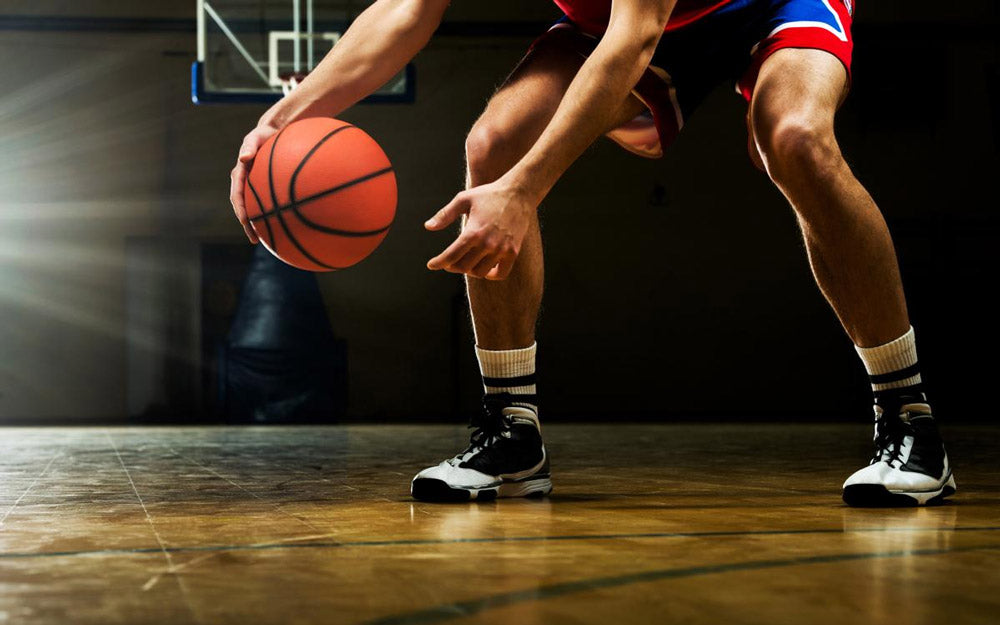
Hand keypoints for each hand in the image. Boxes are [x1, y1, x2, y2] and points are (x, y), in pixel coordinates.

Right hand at [229, 123, 279, 243]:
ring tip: (266, 240)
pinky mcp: (263, 188)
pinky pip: (266, 203)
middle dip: (247, 224)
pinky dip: (271, 215)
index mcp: (239, 174)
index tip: (245, 222)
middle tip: (254, 239)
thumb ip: (249, 145)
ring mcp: (253, 187)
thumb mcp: (255, 136)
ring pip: (253, 209)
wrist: (272, 133)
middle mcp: (244, 183)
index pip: (236, 195)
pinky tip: (282, 225)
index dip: (240, 210)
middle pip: (243, 208)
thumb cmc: (264, 135)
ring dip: (257, 224)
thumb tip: (244, 157)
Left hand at [425, 180, 536, 279]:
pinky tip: (485, 269)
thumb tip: (428, 227)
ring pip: (480, 272)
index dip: (439, 262)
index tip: (432, 265)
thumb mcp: (463, 199)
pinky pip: (500, 273)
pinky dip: (491, 275)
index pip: (451, 255)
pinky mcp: (513, 252)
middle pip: (464, 266)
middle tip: (449, 262)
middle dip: (452, 266)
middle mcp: (488, 244)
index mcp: (473, 232)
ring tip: (466, 262)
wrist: (518, 193)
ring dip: (469, 270)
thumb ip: (445, 215)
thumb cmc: (488, 195)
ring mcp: (502, 249)